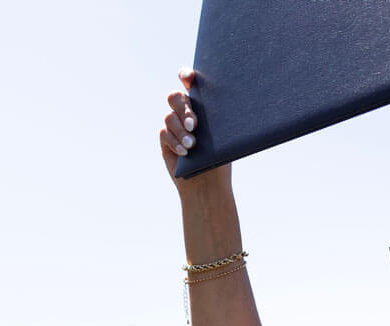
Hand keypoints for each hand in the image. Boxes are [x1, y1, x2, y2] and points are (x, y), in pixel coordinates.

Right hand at [160, 69, 231, 196]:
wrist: (208, 185)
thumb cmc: (220, 160)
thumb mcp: (223, 139)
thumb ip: (217, 121)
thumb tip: (223, 104)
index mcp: (203, 107)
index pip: (192, 85)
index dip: (186, 76)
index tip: (188, 76)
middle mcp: (186, 113)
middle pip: (176, 98)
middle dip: (184, 109)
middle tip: (194, 125)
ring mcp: (174, 125)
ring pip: (170, 117)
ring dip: (181, 130)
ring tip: (192, 145)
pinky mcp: (166, 139)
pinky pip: (165, 134)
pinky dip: (175, 143)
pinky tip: (185, 152)